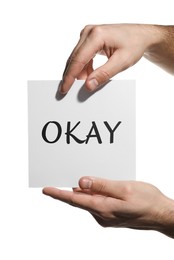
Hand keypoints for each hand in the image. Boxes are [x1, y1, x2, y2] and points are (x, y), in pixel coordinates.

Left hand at [43, 177, 173, 237]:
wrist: (162, 215)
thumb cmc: (147, 201)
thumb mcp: (125, 189)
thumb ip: (102, 185)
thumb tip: (81, 182)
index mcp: (104, 208)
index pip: (75, 200)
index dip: (59, 194)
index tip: (46, 189)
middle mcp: (102, 215)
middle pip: (81, 199)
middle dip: (73, 188)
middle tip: (67, 173)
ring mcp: (107, 216)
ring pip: (90, 199)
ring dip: (87, 189)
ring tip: (87, 176)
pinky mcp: (111, 214)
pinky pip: (97, 201)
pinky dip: (95, 192)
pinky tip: (100, 184)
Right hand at [60, 24, 164, 93]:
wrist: (141, 36)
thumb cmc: (134, 45)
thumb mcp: (121, 62)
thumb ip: (104, 74)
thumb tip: (88, 85)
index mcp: (96, 35)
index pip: (78, 59)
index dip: (69, 77)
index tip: (64, 89)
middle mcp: (89, 32)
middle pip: (74, 58)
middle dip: (71, 76)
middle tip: (67, 91)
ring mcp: (88, 34)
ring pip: (77, 58)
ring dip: (79, 72)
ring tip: (83, 84)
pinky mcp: (90, 38)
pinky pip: (82, 55)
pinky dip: (84, 67)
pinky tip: (89, 76)